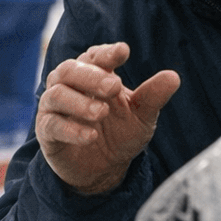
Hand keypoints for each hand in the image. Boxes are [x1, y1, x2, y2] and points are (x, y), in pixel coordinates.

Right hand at [35, 42, 179, 195]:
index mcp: (93, 74)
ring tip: (102, 113)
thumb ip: (153, 96)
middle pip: (69, 70)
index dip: (106, 53)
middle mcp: (69, 85)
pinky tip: (91, 135)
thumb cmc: (121, 133)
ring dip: (80, 102)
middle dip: (91, 76)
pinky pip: (52, 124)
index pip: (94, 56)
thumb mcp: (142, 116)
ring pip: (57, 94)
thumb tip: (173, 77)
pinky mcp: (47, 132)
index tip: (123, 51)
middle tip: (114, 86)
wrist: (105, 169)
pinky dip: (71, 129)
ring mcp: (54, 107)